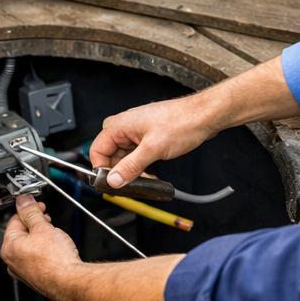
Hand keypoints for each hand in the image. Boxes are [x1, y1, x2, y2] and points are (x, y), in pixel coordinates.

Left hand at [0, 195, 80, 297]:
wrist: (70, 282)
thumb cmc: (55, 260)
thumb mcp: (42, 227)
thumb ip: (31, 212)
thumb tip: (24, 201)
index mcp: (9, 247)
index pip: (15, 220)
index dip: (29, 210)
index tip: (38, 206)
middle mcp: (12, 262)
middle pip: (22, 234)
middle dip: (35, 224)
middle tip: (48, 221)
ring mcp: (23, 272)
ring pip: (30, 247)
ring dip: (41, 238)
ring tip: (54, 236)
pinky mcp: (35, 278)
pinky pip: (36, 259)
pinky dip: (44, 252)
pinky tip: (55, 250)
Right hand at [89, 95, 217, 186]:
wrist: (203, 116)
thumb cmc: (181, 123)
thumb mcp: (153, 150)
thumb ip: (130, 166)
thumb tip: (113, 180)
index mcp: (119, 125)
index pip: (97, 151)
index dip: (102, 170)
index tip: (112, 184)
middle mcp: (123, 127)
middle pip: (109, 156)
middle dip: (119, 172)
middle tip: (132, 183)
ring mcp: (134, 133)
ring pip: (122, 158)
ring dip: (131, 171)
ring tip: (145, 178)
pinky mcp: (145, 138)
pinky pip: (134, 156)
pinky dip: (139, 166)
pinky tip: (149, 173)